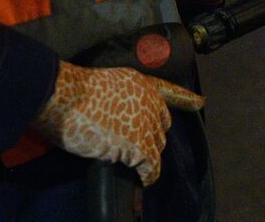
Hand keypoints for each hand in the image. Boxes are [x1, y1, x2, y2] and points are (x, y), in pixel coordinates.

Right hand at [34, 62, 204, 186]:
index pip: (168, 91)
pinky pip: (151, 167)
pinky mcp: (139, 146)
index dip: (185, 99)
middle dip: (152, 137)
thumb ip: (119, 98)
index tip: (200, 103)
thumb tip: (120, 121)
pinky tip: (144, 181)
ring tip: (132, 165)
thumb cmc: (72, 91)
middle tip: (134, 147)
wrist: (64, 97)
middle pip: (161, 126)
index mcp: (140, 83)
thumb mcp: (104, 85)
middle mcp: (149, 102)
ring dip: (147, 158)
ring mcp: (146, 124)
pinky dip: (148, 176)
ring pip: (156, 148)